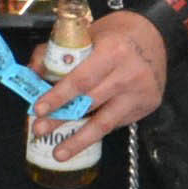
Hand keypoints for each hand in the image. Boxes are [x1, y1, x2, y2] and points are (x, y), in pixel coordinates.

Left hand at [33, 13, 169, 145]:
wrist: (155, 35)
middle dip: (61, 119)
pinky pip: (116, 122)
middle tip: (38, 130)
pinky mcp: (149, 104)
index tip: (38, 109)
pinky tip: (80, 137)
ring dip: (79, 140)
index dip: (58, 96)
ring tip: (58, 154)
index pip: (81, 79)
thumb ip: (54, 52)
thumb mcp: (84, 34)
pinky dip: (96, 130)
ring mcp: (142, 92)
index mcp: (112, 51)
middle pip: (90, 103)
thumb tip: (32, 75)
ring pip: (106, 122)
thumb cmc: (114, 35)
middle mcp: (129, 74)